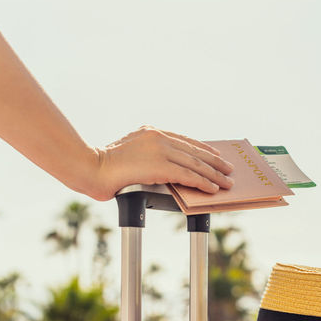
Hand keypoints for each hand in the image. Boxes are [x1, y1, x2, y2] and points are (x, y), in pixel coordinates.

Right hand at [91, 125, 233, 200]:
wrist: (91, 168)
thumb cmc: (105, 166)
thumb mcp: (130, 153)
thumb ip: (149, 155)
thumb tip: (166, 169)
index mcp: (151, 132)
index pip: (184, 140)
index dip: (203, 149)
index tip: (215, 155)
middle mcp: (158, 137)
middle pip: (194, 151)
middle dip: (215, 162)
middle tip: (229, 169)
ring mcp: (160, 150)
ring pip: (195, 163)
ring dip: (214, 174)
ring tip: (227, 182)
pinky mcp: (161, 166)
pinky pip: (188, 175)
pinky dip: (203, 182)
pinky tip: (213, 188)